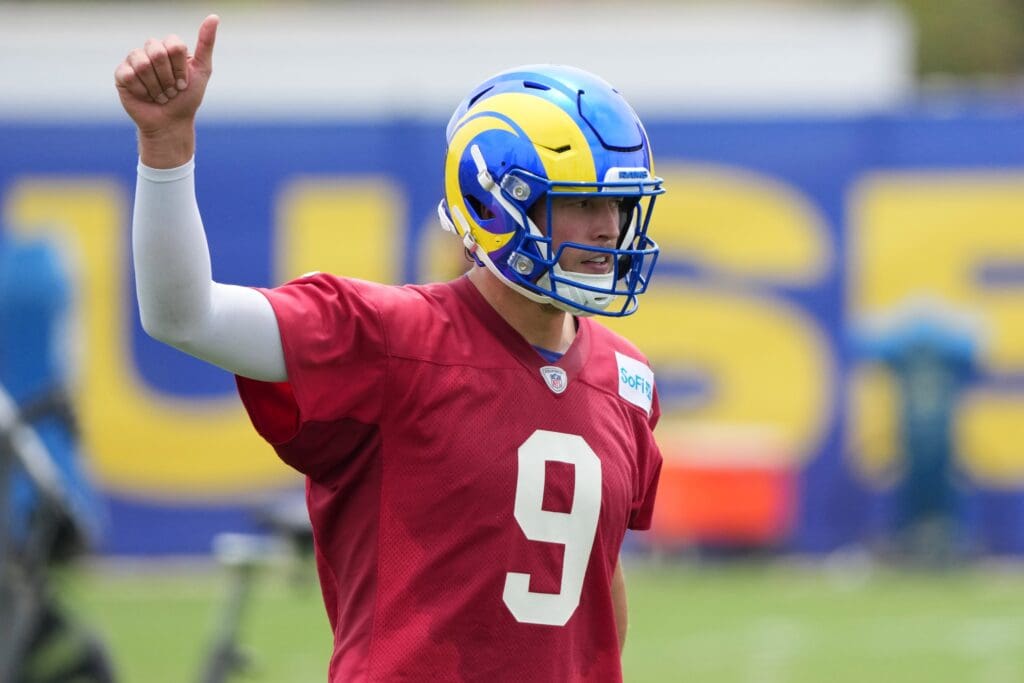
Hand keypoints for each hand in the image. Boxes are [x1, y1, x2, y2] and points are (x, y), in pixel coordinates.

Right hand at [114, 15, 218, 165]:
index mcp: (169, 47)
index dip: (180, 68)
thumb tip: (214, 16)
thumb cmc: (187, 98)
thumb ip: (206, 44)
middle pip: (157, 52)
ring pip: (142, 63)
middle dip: (168, 78)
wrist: (171, 122)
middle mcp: (151, 50)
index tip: (184, 83)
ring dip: (156, 87)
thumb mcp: (202, 71)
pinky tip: (146, 97)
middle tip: (171, 91)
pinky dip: (142, 91)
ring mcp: (134, 61)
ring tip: (160, 95)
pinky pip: (129, 75)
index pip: (173, 45)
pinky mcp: (121, 74)